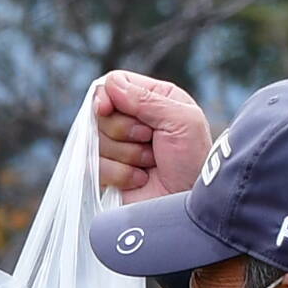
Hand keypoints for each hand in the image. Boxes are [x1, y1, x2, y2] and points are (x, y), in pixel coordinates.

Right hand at [91, 72, 211, 198]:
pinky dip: (119, 174)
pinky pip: (93, 165)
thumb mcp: (181, 120)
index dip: (106, 95)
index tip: (106, 109)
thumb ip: (147, 99)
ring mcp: (119, 147)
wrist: (189, 204)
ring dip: (126, 155)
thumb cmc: (194, 161)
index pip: (114, 83)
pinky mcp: (109, 172)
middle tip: (150, 141)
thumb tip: (110, 85)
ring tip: (150, 163)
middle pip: (100, 113)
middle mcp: (133, 120)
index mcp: (153, 98)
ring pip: (95, 140)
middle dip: (125, 131)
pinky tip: (139, 179)